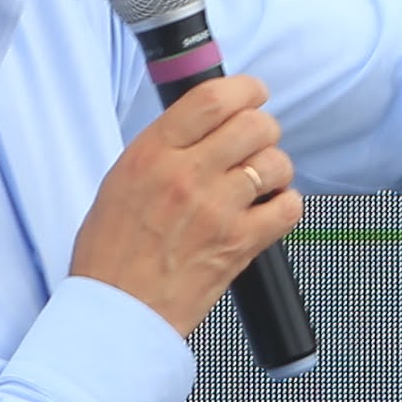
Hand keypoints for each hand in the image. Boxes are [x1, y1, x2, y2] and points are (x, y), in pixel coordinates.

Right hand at [69, 73, 302, 331]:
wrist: (117, 312)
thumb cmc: (112, 252)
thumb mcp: (121, 181)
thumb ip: (164, 149)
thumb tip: (207, 122)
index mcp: (152, 154)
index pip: (212, 98)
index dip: (245, 89)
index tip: (254, 94)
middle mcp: (186, 175)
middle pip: (254, 124)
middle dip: (264, 129)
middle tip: (257, 144)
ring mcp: (217, 210)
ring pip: (276, 162)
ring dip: (275, 169)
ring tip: (260, 183)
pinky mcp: (240, 244)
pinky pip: (289, 207)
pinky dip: (286, 205)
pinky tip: (268, 211)